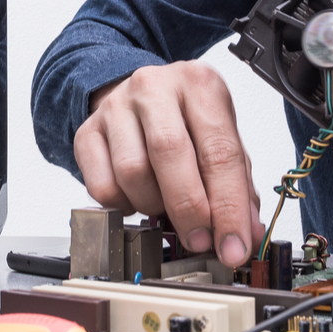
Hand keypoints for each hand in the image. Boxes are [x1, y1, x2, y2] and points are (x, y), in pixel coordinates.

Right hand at [73, 62, 263, 267]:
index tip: (233, 246)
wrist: (140, 96)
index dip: (229, 207)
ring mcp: (115, 107)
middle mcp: (154, 88)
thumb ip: (237, 187)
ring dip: (154, 205)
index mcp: (199, 85)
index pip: (219, 152)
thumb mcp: (221, 139)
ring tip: (165, 205)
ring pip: (132, 172)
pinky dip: (124, 206)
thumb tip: (246, 237)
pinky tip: (137, 197)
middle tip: (200, 240)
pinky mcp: (87, 131)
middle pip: (170, 153)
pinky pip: (102, 186)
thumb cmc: (186, 120)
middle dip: (189, 209)